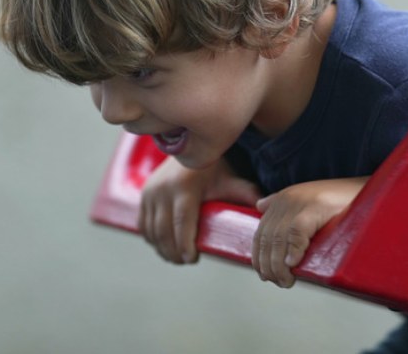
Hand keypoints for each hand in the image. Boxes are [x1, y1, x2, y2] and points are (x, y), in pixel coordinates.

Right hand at [139, 156, 260, 264]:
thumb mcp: (231, 178)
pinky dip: (151, 239)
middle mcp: (163, 189)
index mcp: (185, 187)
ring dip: (162, 248)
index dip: (184, 244)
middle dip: (173, 252)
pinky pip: (142, 224)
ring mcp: (150, 192)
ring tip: (176, 258)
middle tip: (186, 262)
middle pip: (163, 231)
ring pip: (151, 230)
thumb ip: (246, 193)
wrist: (189, 145)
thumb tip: (264, 210)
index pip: (181, 222)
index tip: (192, 259)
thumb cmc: (215, 167)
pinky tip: (163, 247)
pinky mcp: (143, 194)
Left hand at [252, 177, 367, 287]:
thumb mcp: (309, 201)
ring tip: (287, 281)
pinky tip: (294, 265)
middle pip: (268, 239)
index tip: (266, 275)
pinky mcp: (316, 206)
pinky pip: (296, 232)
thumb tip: (259, 205)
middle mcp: (288, 198)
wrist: (373, 191)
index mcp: (284, 199)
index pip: (261, 233)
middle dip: (269, 266)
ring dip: (279, 265)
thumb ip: (285, 205)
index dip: (260, 257)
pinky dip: (293, 250)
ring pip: (279, 239)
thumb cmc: (344, 202)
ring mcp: (301, 201)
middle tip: (280, 282)